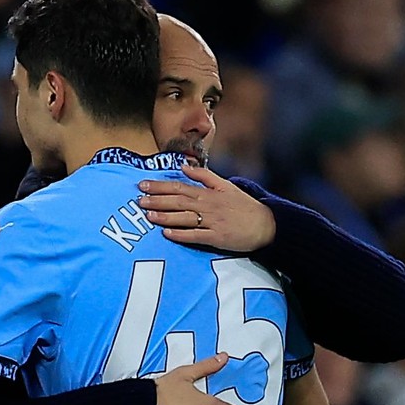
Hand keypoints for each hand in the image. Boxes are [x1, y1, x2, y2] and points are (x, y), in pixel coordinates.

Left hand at [136, 164, 275, 251]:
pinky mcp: (216, 238)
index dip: (160, 186)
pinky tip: (167, 234)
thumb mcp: (226, 185)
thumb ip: (204, 176)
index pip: (180, 187)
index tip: (143, 185)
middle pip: (178, 201)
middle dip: (157, 200)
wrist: (265, 225)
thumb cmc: (244, 206)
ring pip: (184, 218)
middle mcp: (208, 206)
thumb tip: (184, 166)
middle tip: (138, 200)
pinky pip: (196, 236)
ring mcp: (212, 222)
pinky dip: (181, 235)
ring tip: (148, 216)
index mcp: (209, 193)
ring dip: (165, 217)